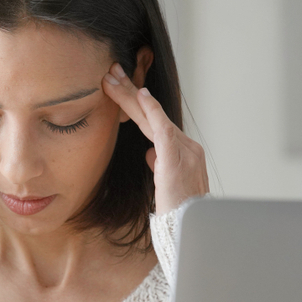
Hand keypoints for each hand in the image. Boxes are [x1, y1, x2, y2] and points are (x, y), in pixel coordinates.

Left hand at [102, 62, 207, 214]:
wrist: (189, 230)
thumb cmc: (178, 213)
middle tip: (111, 72)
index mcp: (184, 152)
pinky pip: (162, 128)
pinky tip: (141, 94)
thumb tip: (150, 153)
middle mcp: (187, 146)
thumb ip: (160, 165)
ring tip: (112, 79)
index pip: (155, 123)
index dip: (137, 105)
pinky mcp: (177, 157)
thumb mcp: (166, 186)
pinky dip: (152, 110)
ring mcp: (185, 150)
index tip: (120, 90)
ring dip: (130, 96)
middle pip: (153, 114)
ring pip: (152, 116)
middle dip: (130, 92)